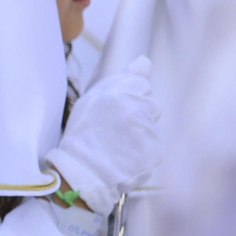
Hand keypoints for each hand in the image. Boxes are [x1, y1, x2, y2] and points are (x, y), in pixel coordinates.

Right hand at [44, 56, 162, 212]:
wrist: (80, 173)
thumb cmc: (82, 135)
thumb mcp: (93, 99)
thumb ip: (122, 79)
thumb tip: (145, 61)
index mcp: (118, 92)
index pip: (141, 84)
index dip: (130, 98)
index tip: (117, 111)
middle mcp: (135, 108)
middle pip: (150, 104)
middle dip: (138, 115)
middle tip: (115, 131)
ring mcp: (147, 130)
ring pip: (152, 126)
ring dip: (140, 133)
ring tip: (118, 145)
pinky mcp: (155, 150)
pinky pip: (154, 145)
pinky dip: (143, 151)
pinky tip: (126, 157)